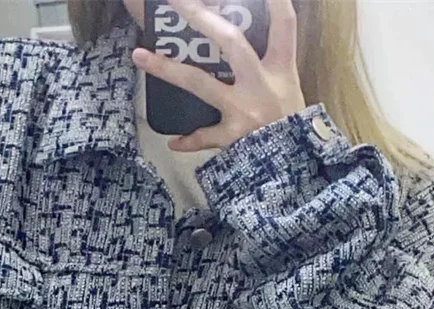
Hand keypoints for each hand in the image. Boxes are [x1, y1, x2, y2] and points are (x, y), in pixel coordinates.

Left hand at [131, 0, 306, 151]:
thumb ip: (270, 66)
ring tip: (139, 55)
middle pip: (231, 41)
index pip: (283, 24)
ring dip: (168, 69)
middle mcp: (260, 84)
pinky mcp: (232, 137)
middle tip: (177, 1)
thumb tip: (239, 44)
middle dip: (202, 17)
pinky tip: (174, 142)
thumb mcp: (290, 90)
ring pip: (201, 84)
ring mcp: (243, 110)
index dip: (275, 1)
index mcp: (280, 69)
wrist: (294, 168)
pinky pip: (205, 137)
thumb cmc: (291, 127)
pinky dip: (190, 140)